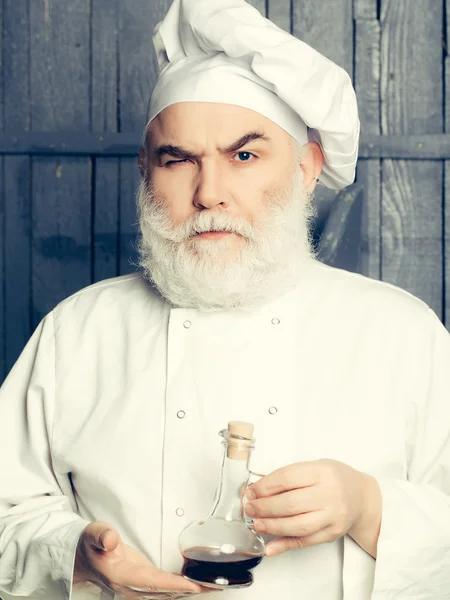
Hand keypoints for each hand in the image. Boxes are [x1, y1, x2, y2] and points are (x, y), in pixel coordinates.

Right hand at [73, 520, 214, 598]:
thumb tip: (111, 540)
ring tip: (213, 586)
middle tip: (215, 586)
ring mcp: (137, 588)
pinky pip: (165, 589)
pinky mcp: (143, 584)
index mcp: (121, 576)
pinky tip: (197, 583)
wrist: (83, 557)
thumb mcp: (93, 534)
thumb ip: (102, 536)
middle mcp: (131, 587)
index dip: (172, 585)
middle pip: (165, 592)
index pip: (151, 582)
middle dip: (190, 590)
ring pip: (167, 594)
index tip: (193, 586)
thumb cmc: (90, 544)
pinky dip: (182, 587)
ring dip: (189, 590)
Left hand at [244, 459, 380, 556]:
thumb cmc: (333, 479)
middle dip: (264, 507)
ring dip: (272, 526)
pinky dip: (285, 545)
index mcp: (321, 472)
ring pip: (297, 525)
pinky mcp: (332, 533)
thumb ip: (289, 477)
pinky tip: (270, 546)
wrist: (362, 496)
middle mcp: (329, 494)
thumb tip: (258, 490)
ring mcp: (332, 516)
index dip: (265, 486)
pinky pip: (306, 542)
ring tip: (256, 524)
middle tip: (250, 508)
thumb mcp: (314, 467)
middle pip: (290, 503)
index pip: (287, 479)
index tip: (251, 491)